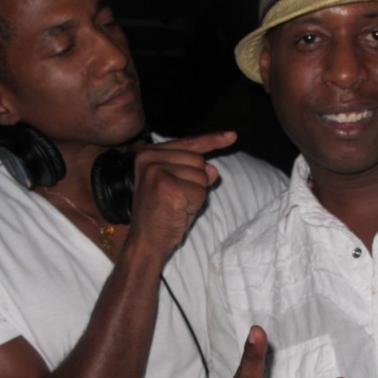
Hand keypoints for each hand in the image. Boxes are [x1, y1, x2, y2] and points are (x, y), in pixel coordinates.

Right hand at [127, 131, 236, 255]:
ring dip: (195, 195)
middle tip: (175, 199)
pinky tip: (178, 211)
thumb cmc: (161, 216)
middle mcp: (149, 158)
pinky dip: (195, 205)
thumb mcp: (178, 187)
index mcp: (148, 154)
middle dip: (196, 182)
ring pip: (201, 176)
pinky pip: (200, 192)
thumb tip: (213, 170)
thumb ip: (194, 172)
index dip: (211, 140)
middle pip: (198, 159)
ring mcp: (157, 171)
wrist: (145, 241)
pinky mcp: (168, 187)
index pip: (187, 143)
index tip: (232, 136)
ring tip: (175, 206)